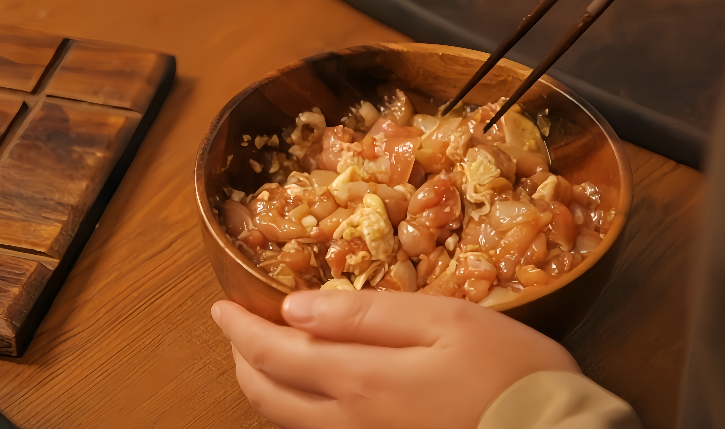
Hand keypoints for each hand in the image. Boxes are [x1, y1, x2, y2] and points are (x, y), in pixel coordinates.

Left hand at [211, 290, 578, 428]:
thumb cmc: (505, 370)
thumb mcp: (442, 321)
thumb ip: (367, 316)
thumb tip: (295, 309)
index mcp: (361, 379)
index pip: (275, 353)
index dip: (239, 329)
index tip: (219, 306)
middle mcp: (350, 420)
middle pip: (268, 394)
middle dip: (242, 359)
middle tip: (235, 327)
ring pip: (287, 420)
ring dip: (263, 385)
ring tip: (260, 354)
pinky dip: (294, 408)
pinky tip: (306, 390)